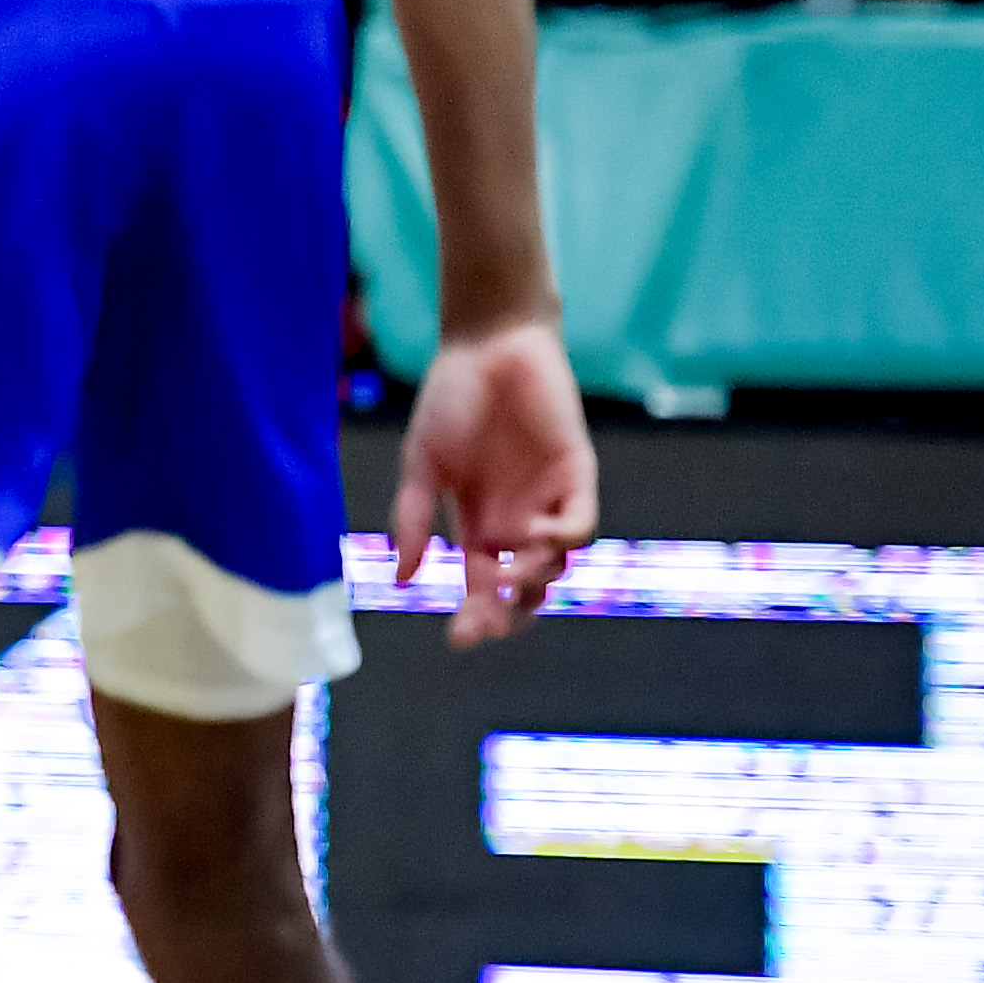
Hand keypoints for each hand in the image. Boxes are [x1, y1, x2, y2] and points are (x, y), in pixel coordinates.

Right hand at [388, 315, 597, 648]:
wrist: (488, 344)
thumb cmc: (450, 399)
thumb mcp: (422, 465)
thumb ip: (415, 520)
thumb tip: (403, 578)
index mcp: (479, 525)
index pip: (482, 587)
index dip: (476, 616)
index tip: (460, 638)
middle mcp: (517, 521)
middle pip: (523, 588)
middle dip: (509, 614)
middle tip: (489, 624)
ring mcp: (549, 500)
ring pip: (555, 565)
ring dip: (534, 580)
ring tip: (509, 577)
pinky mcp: (577, 475)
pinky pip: (581, 525)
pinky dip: (563, 540)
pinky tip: (536, 538)